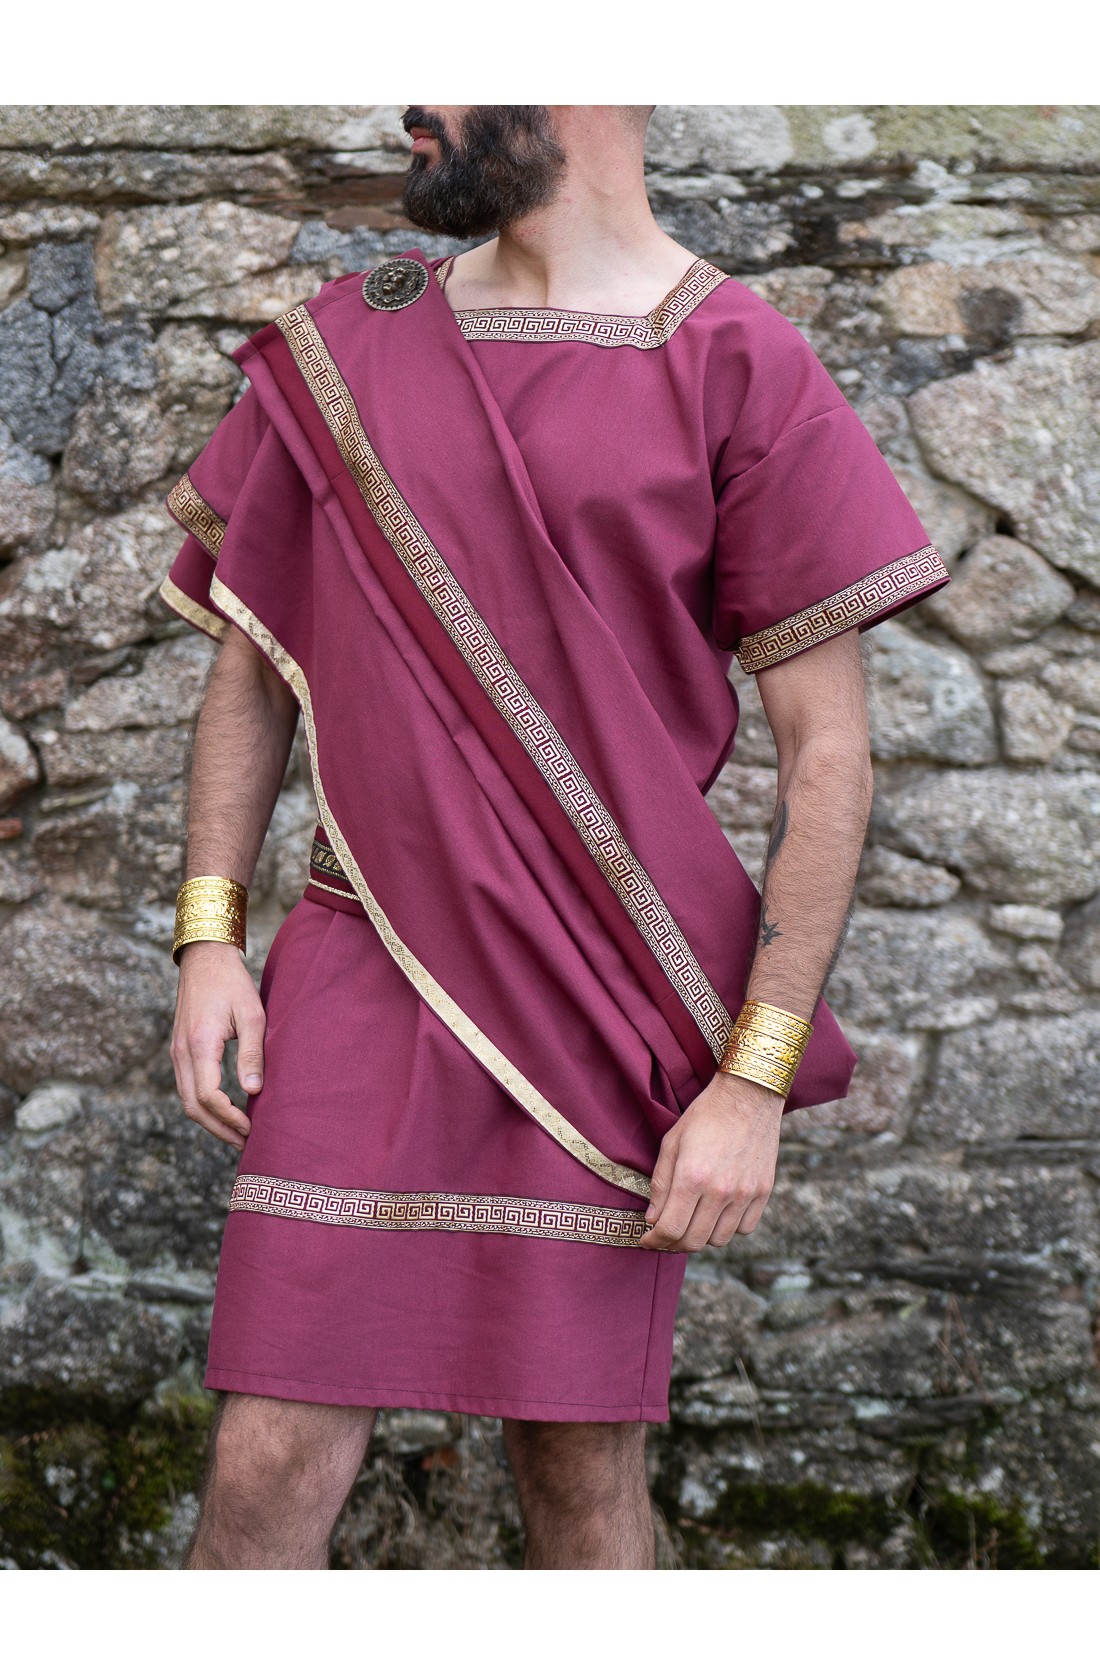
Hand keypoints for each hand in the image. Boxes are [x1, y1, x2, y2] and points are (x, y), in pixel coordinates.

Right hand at [170, 941, 266, 1151]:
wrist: (204, 959)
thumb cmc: (232, 984)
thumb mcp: (252, 1015)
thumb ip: (251, 1054)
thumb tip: (254, 1091)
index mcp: (200, 1044)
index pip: (210, 1096)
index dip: (230, 1118)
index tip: (252, 1128)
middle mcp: (181, 1053)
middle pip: (194, 1107)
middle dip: (219, 1129)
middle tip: (246, 1143)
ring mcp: (176, 1052)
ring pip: (187, 1100)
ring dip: (210, 1121)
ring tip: (237, 1134)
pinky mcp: (178, 1050)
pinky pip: (186, 1088)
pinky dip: (202, 1106)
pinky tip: (223, 1111)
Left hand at [638, 1073, 784, 1251]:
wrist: (748, 1096)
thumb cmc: (705, 1116)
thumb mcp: (672, 1143)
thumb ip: (660, 1184)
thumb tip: (653, 1220)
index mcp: (692, 1177)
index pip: (670, 1229)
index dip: (654, 1241)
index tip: (647, 1240)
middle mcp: (720, 1191)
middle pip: (693, 1241)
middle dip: (673, 1243)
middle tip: (665, 1235)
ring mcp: (745, 1194)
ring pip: (719, 1240)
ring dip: (701, 1237)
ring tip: (691, 1222)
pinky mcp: (763, 1192)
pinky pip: (744, 1229)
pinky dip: (728, 1228)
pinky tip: (718, 1213)